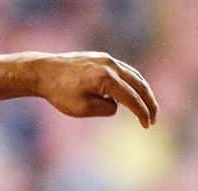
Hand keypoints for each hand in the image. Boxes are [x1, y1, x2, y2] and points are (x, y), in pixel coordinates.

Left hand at [29, 51, 157, 127]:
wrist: (43, 71)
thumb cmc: (59, 93)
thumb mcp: (82, 109)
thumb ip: (105, 109)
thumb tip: (117, 104)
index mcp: (106, 78)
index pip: (131, 98)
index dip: (142, 113)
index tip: (147, 125)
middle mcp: (111, 65)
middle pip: (139, 84)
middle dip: (148, 102)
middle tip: (154, 118)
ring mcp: (107, 59)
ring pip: (133, 75)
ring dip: (142, 91)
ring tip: (147, 107)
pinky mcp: (102, 58)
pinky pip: (123, 71)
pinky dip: (130, 82)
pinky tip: (131, 94)